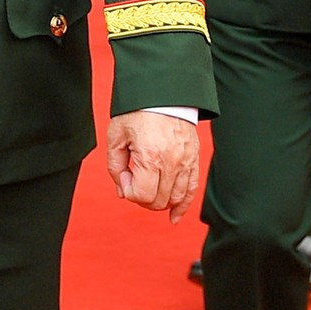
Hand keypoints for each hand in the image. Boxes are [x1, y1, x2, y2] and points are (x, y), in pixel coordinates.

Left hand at [106, 109, 199, 223]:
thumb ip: (116, 166)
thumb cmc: (136, 112)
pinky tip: (175, 216)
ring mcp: (186, 162)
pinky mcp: (194, 160)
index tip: (124, 177)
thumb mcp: (116, 136)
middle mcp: (172, 163)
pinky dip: (183, 205)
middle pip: (159, 201)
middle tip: (132, 181)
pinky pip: (192, 189)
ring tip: (148, 193)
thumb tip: (123, 192)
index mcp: (151, 157)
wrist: (162, 92)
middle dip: (142, 198)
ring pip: (176, 198)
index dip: (129, 192)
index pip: (143, 196)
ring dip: (160, 202)